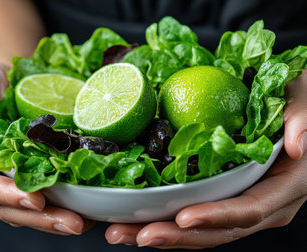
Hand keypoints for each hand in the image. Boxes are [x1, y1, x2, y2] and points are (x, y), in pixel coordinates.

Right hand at [0, 63, 92, 234]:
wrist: (9, 80)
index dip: (6, 195)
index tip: (35, 199)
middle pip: (8, 208)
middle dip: (40, 218)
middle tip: (72, 223)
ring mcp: (10, 179)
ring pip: (27, 210)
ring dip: (54, 220)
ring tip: (82, 223)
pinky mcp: (32, 175)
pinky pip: (44, 198)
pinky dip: (62, 207)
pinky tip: (85, 212)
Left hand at [105, 70, 306, 248]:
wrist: (289, 112)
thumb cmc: (298, 102)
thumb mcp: (305, 97)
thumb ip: (303, 117)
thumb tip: (297, 145)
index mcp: (285, 186)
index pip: (249, 209)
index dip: (215, 216)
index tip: (181, 217)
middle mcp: (263, 206)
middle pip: (216, 231)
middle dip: (173, 236)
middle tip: (130, 233)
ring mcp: (240, 206)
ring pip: (199, 231)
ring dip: (158, 233)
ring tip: (119, 232)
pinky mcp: (222, 199)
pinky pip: (193, 217)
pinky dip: (162, 220)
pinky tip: (132, 220)